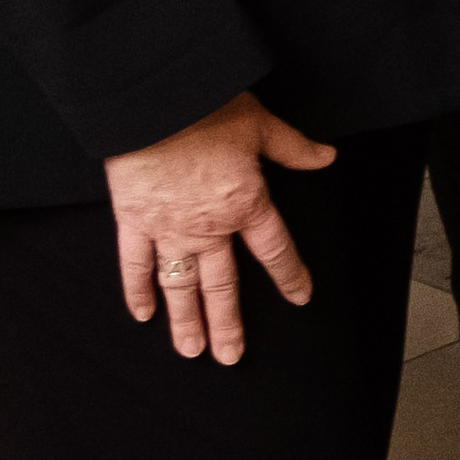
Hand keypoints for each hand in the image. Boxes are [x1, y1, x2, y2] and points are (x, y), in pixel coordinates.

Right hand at [106, 93, 332, 364]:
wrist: (153, 102)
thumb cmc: (208, 108)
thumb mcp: (262, 124)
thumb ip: (294, 148)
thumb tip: (326, 156)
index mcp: (246, 204)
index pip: (275, 251)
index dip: (290, 276)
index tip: (300, 297)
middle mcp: (209, 227)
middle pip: (222, 285)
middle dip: (227, 324)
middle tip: (230, 357)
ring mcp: (168, 228)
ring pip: (180, 285)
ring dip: (186, 321)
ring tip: (191, 351)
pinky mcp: (133, 220)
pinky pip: (135, 264)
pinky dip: (137, 290)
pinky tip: (142, 314)